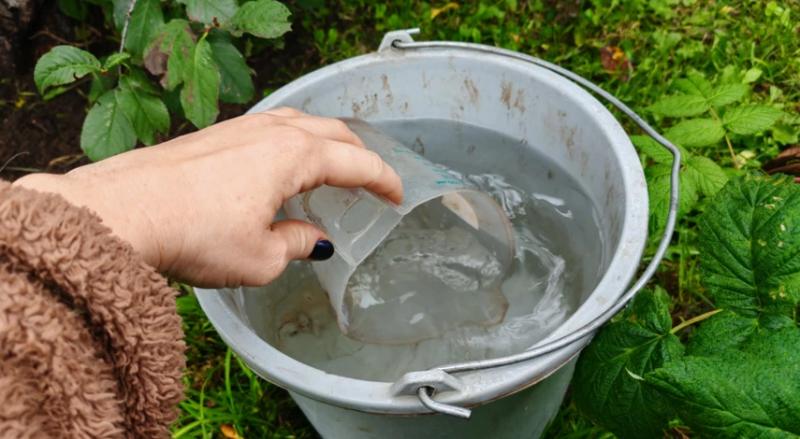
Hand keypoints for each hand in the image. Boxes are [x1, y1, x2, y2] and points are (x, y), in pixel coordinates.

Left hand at [13, 108, 402, 286]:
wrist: (120, 213)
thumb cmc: (194, 235)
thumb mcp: (260, 258)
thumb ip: (296, 244)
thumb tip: (313, 239)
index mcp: (294, 157)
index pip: (356, 162)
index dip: (384, 179)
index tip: (399, 196)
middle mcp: (271, 132)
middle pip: (332, 132)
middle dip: (359, 153)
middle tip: (372, 180)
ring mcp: (240, 128)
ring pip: (299, 124)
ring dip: (324, 142)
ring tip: (332, 165)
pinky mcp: (213, 135)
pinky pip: (268, 129)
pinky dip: (291, 143)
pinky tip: (281, 166)